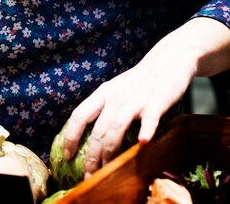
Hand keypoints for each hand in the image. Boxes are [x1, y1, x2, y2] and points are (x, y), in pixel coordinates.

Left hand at [61, 17, 229, 178]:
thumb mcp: (116, 89)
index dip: (70, 137)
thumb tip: (91, 135)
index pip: (79, 116)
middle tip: (89, 175)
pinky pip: (149, 118)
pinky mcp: (156, 102)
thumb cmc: (140, 80)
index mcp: (102, 94)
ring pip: (117, 127)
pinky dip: (146, 130)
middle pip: (97, 129)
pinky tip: (143, 143)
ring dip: (111, 151)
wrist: (168, 60)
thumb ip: (104, 107)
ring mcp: (135, 99)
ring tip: (108, 169)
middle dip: (91, 155)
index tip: (67, 155)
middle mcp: (115, 97)